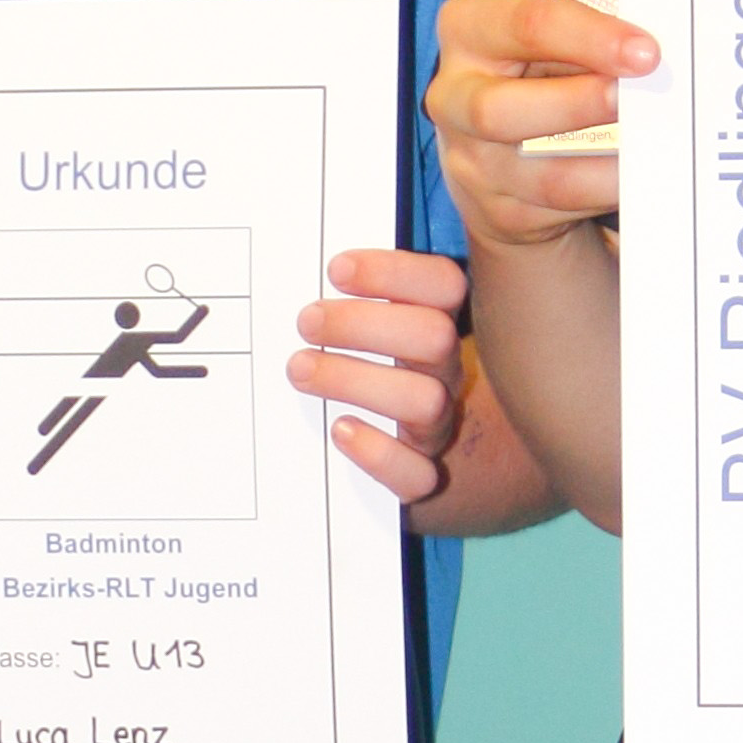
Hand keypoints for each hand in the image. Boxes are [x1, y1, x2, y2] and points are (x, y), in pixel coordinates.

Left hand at [288, 248, 472, 501]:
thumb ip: (350, 301)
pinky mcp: (421, 476)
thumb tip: (298, 266)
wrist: (401, 455)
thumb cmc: (368, 373)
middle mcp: (444, 372)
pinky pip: (417, 475)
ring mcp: (437, 425)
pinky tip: (341, 430)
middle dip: (365, 324)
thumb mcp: (368, 330)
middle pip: (435, 336)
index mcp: (436, 325)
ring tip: (300, 369)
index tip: (336, 270)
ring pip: (425, 400)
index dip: (396, 273)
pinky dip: (379, 453)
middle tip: (306, 322)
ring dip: (357, 380)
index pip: (444, 285)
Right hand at [426, 0, 658, 250]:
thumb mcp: (550, 43)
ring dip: (604, 162)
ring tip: (650, 146)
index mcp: (467, 31)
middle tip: (633, 99)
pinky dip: (606, 190)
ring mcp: (472, 163)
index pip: (524, 26)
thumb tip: (646, 55)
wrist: (501, 155)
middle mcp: (453, 98)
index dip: (589, 37)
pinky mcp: (500, 211)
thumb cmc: (536, 78)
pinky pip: (563, 207)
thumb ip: (587, 41)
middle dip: (578, 103)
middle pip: (499, 109)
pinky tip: (636, 175)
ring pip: (542, 174)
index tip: (644, 50)